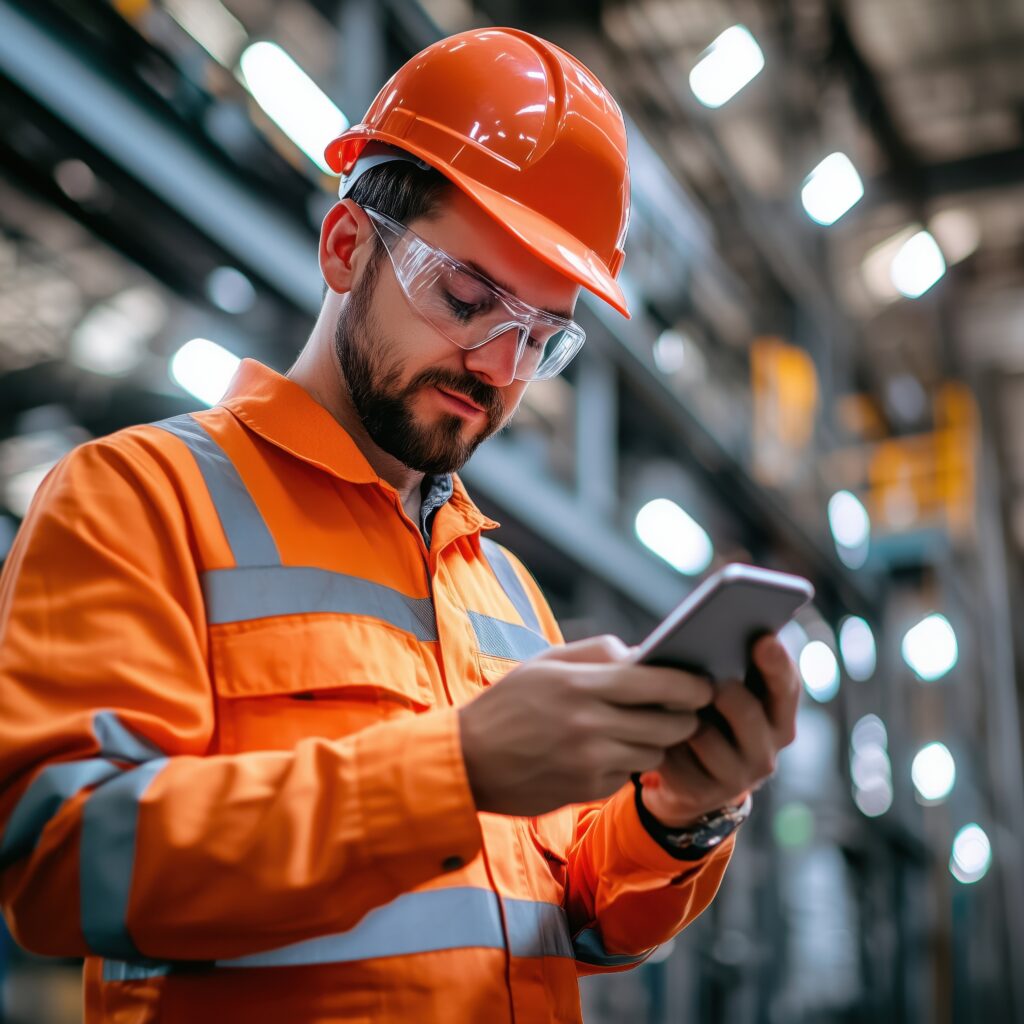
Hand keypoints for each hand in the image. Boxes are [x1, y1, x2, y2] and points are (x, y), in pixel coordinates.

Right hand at [459, 635, 712, 816]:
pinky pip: (628, 775)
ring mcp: (590, 762)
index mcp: (581, 685)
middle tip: (682, 710)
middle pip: (669, 724)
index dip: (691, 685)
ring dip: (655, 741)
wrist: (467, 760)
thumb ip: (597, 653)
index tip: (704, 685)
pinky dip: (626, 764)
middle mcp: (591, 725)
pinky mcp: (587, 790)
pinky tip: (605, 752)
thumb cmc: (508, 704)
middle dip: (683, 717)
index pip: (658, 684)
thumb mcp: (545, 663)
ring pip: (654, 752)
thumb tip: (642, 656)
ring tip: (639, 729)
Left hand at [639, 635, 799, 826]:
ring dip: (684, 717)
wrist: (690, 779)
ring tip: (667, 703)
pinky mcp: (703, 794)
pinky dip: (662, 742)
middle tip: (709, 679)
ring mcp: (737, 777)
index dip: (776, 663)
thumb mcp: (716, 693)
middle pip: (748, 713)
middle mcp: (766, 750)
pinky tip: (653, 733)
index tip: (763, 639)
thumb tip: (656, 642)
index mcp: (777, 717)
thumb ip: (711, 663)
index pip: (786, 687)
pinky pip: (676, 759)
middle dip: (725, 692)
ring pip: (705, 737)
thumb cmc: (703, 716)